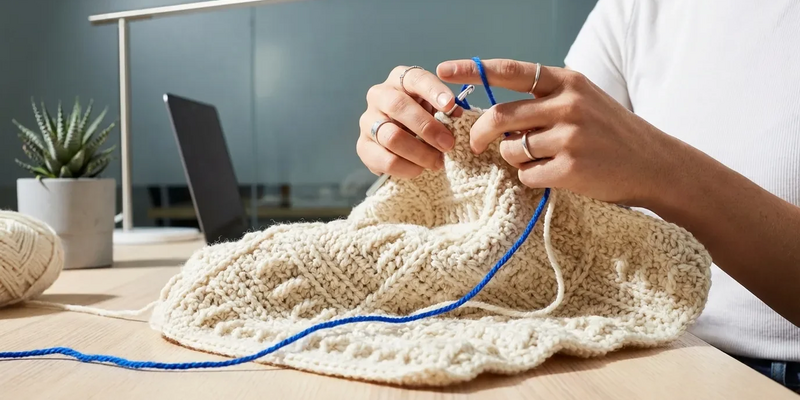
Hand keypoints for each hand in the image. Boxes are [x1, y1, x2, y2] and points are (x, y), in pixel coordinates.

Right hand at [357, 66, 461, 178]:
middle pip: (398, 106)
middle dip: (427, 127)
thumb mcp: (436, 109)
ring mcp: (367, 121)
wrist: (402, 144)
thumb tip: (455, 114)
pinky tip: (419, 169)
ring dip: (419, 152)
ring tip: (437, 162)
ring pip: (392, 136)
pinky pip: (385, 160)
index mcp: (400, 79)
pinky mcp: (363, 146)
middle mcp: (379, 95)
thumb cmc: (424, 119)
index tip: (450, 104)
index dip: (433, 90)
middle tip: (448, 144)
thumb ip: (446, 110)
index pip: (415, 78)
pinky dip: (407, 168)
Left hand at [436, 59, 687, 206]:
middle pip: (499, 117)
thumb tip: (493, 115)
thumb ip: (542, 100)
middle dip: (479, 134)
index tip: (441, 71)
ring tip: (541, 159)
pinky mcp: (571, 168)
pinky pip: (527, 175)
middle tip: (475, 145)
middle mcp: (568, 104)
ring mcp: (570, 137)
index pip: (509, 71)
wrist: (653, 164)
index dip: (472, 70)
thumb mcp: (582, 100)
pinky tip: (556, 174)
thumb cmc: (610, 132)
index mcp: (566, 82)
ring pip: (511, 150)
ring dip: (515, 158)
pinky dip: (532, 178)